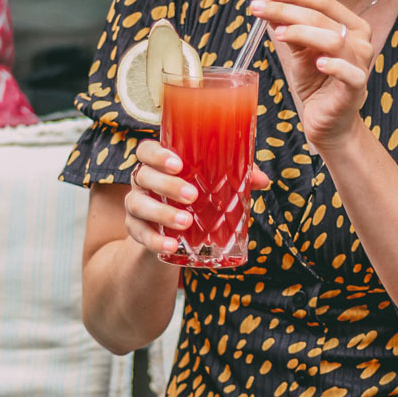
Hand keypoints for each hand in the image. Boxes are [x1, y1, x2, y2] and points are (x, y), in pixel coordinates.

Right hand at [125, 138, 269, 257]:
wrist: (173, 237)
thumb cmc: (195, 200)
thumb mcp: (212, 188)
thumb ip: (234, 179)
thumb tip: (262, 180)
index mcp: (158, 165)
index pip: (147, 151)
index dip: (158, 155)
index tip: (178, 163)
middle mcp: (142, 182)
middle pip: (144, 176)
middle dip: (167, 185)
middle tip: (193, 195)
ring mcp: (135, 206)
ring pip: (138, 205)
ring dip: (162, 213)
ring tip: (186, 222)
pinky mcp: (135, 231)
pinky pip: (139, 235)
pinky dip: (155, 241)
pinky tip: (171, 245)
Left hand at [251, 0, 372, 149]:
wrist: (329, 121)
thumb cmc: (317, 84)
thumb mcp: (300, 53)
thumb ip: (289, 29)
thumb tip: (265, 4)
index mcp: (350, 26)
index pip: (322, 0)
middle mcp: (360, 40)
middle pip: (322, 16)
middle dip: (287, 9)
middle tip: (259, 8)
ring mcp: (361, 63)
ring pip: (332, 39)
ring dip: (302, 32)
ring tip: (279, 34)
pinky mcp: (357, 87)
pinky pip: (348, 72)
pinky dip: (334, 65)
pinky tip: (318, 63)